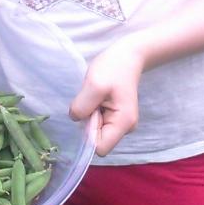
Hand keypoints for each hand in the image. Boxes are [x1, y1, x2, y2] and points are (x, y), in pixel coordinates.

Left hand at [70, 39, 145, 156]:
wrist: (127, 56)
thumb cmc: (113, 68)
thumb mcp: (94, 84)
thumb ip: (82, 106)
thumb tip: (76, 119)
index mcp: (123, 124)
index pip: (100, 148)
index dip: (89, 134)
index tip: (90, 112)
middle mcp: (125, 128)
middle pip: (98, 140)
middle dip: (89, 123)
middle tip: (93, 100)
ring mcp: (121, 124)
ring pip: (97, 131)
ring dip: (90, 116)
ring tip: (96, 97)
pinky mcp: (115, 117)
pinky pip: (98, 123)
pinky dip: (93, 112)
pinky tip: (97, 98)